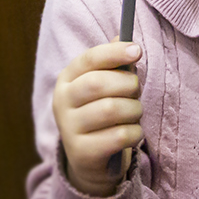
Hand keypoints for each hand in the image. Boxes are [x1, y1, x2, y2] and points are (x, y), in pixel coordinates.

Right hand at [53, 40, 143, 196]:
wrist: (89, 158)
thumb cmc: (101, 113)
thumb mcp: (104, 86)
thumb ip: (114, 64)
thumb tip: (126, 40)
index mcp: (67, 80)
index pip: (89, 59)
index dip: (114, 52)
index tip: (137, 51)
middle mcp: (62, 102)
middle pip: (98, 83)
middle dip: (127, 84)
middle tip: (136, 91)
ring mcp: (69, 128)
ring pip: (111, 109)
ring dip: (134, 110)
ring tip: (134, 113)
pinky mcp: (81, 153)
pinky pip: (119, 136)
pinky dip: (135, 132)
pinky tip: (133, 133)